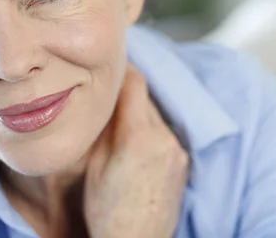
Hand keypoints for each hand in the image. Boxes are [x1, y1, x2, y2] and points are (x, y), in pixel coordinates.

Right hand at [84, 64, 188, 237]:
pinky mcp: (182, 160)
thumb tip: (104, 97)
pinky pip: (165, 131)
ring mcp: (177, 149)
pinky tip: (135, 142)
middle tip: (107, 93)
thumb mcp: (93, 164)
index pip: (134, 82)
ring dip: (139, 111)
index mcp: (138, 136)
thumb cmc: (106, 209)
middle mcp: (164, 138)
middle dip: (127, 92)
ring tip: (119, 123)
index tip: (108, 66)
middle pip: (146, 96)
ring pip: (155, 113)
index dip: (120, 70)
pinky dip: (150, 128)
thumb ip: (103, 125)